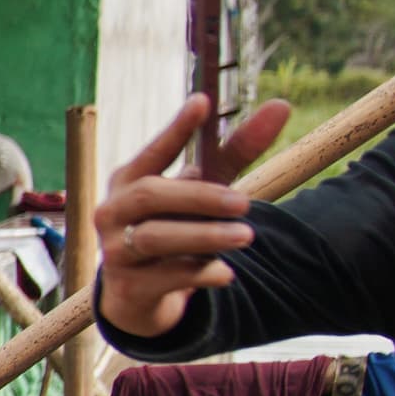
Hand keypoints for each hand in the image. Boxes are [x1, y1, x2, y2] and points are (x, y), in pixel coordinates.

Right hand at [89, 93, 291, 341]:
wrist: (139, 293)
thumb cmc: (174, 226)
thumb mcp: (204, 191)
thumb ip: (237, 152)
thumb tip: (281, 105)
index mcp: (129, 180)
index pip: (153, 151)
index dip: (176, 129)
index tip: (202, 102)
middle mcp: (114, 211)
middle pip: (149, 195)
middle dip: (198, 196)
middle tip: (244, 202)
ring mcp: (115, 250)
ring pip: (154, 238)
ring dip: (203, 235)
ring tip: (246, 237)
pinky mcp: (128, 287)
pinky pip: (163, 277)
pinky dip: (199, 273)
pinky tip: (226, 274)